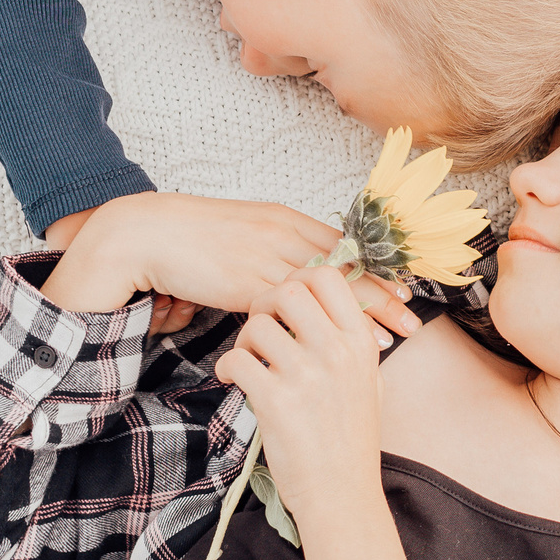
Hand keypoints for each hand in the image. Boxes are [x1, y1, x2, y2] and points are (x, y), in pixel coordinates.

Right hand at [43, 192, 421, 342]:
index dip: (375, 269)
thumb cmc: (189, 237)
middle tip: (414, 312)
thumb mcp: (242, 236)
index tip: (404, 287)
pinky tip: (341, 341)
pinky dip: (324, 324)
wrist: (144, 232)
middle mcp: (282, 232)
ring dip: (366, 311)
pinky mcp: (245, 280)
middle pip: (346, 265)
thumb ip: (271, 249)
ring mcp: (266, 254)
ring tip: (395, 333)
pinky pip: (296, 305)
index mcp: (283, 218)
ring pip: (330, 287)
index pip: (342, 245)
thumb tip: (294, 274)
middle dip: (382, 291)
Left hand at [215, 269, 389, 516]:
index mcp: (361, 342)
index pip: (328, 276)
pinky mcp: (275, 401)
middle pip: (289, 290)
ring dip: (244, 338)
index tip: (287, 302)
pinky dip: (226, 367)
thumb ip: (350, 339)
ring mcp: (306, 375)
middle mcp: (337, 351)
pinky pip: (236, 360)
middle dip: (265, 302)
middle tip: (261, 325)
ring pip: (258, 324)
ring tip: (248, 360)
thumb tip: (325, 303)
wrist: (341, 492)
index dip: (298, 278)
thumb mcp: (369, 379)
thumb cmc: (352, 437)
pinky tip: (232, 380)